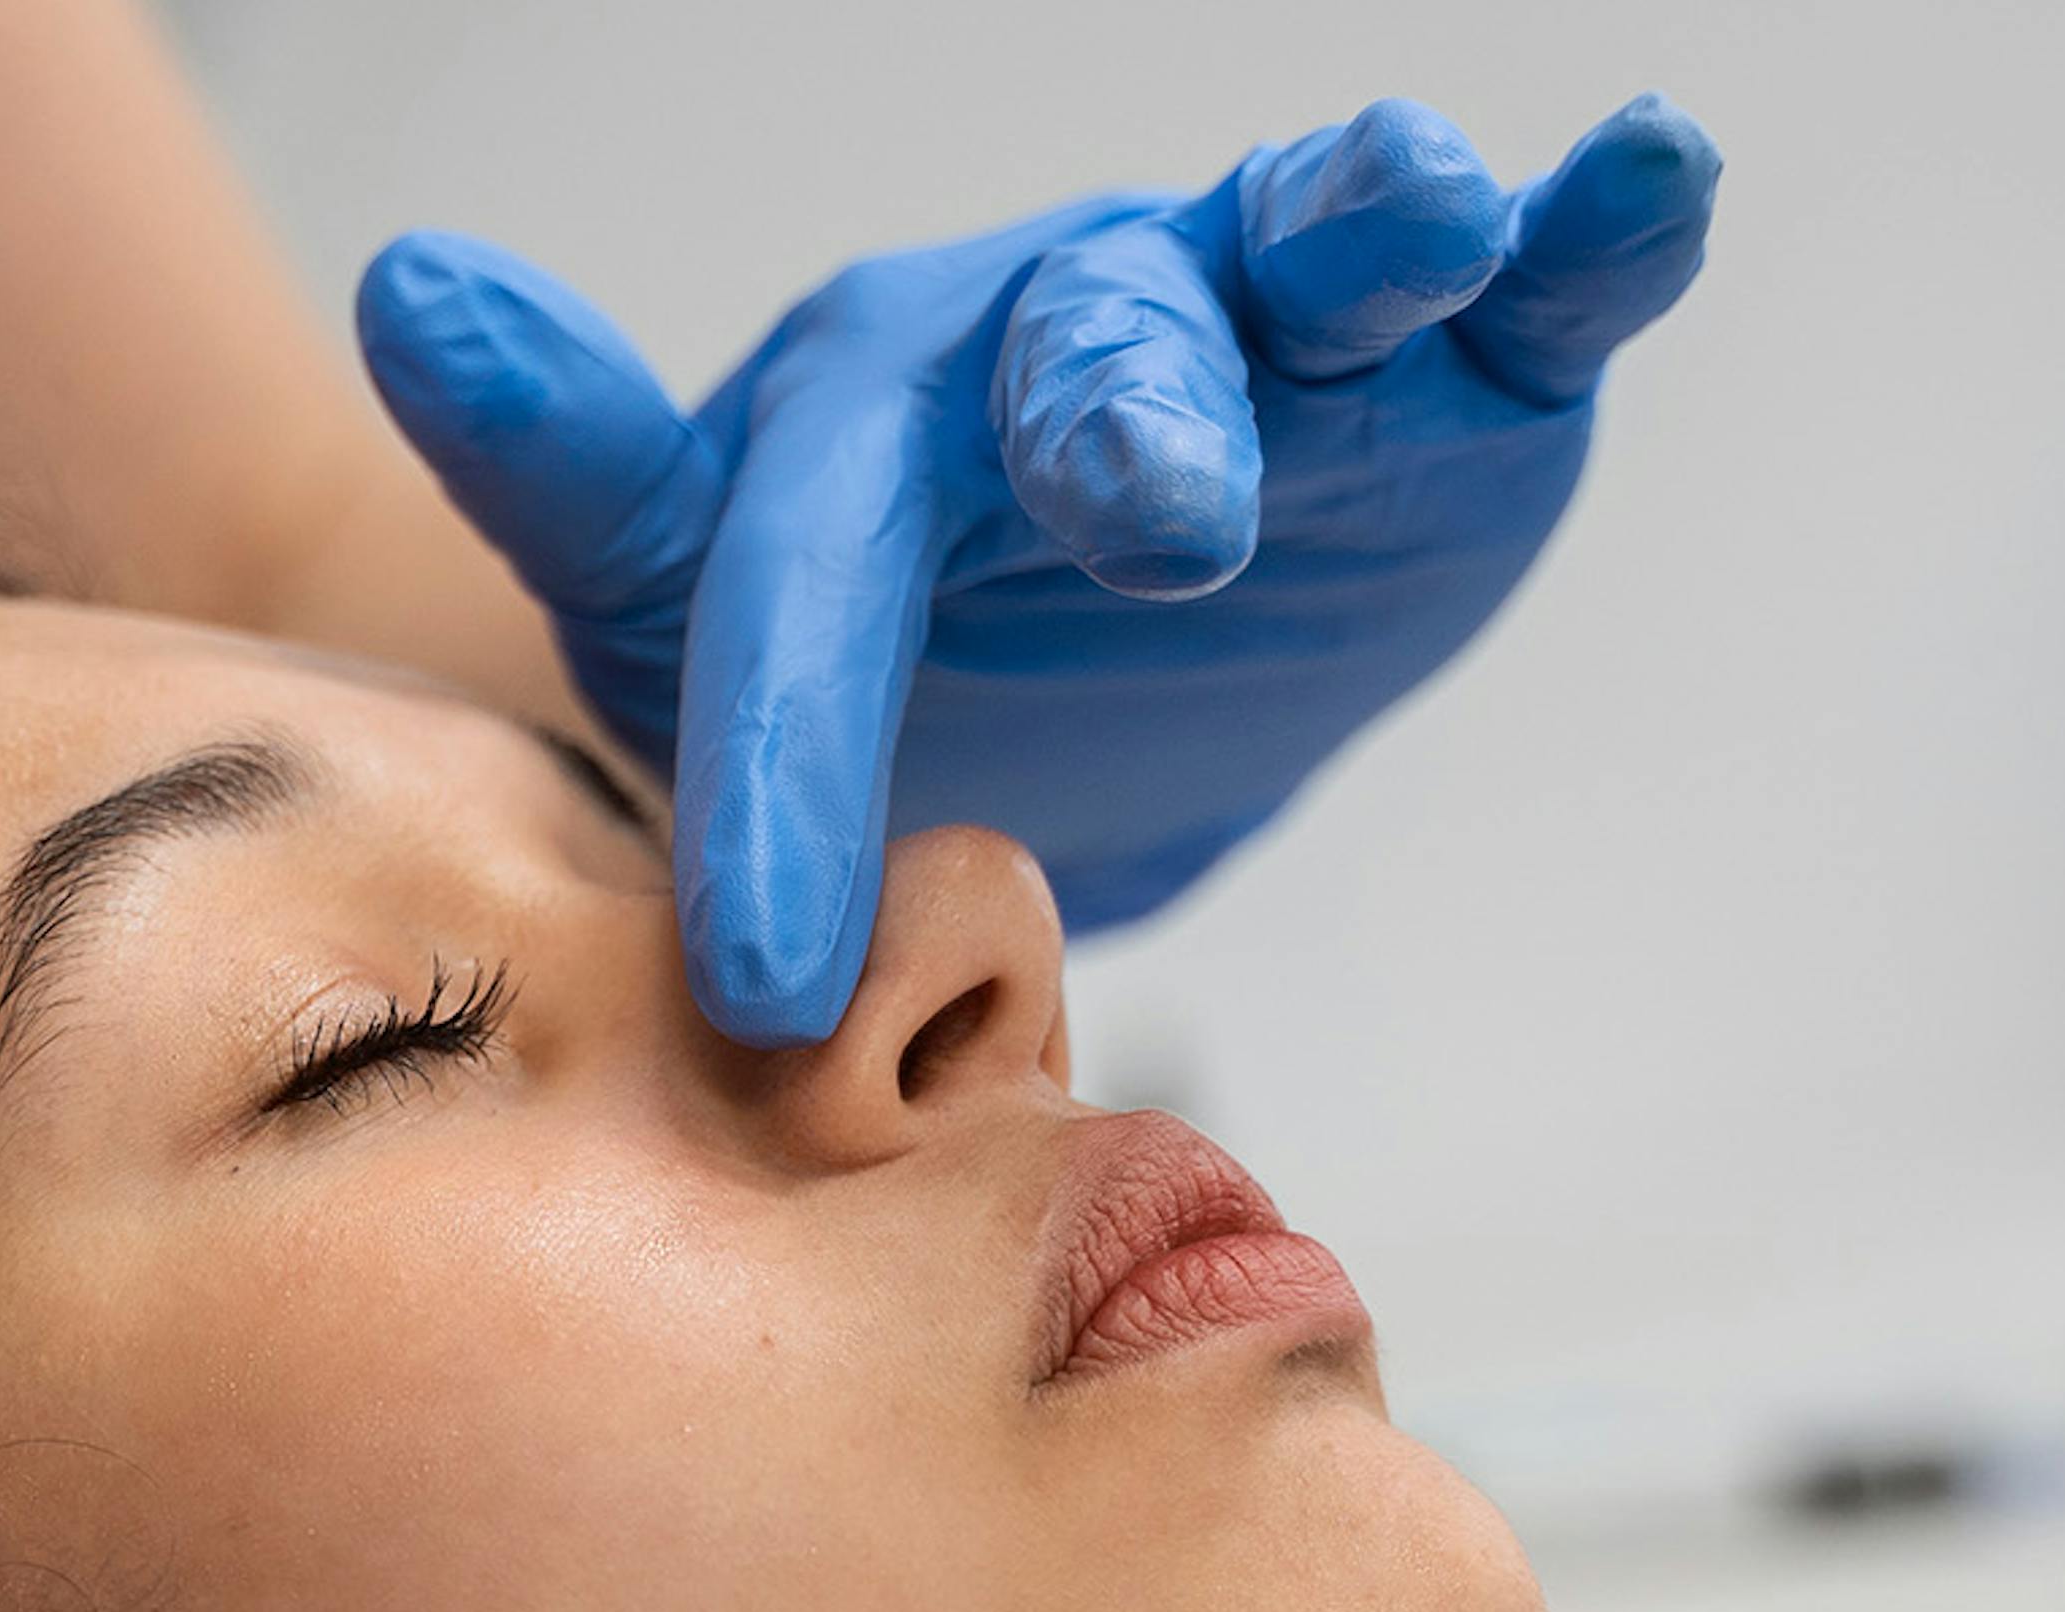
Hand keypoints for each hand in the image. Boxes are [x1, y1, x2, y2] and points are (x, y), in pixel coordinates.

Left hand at [357, 95, 1719, 1042]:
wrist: (1061, 646)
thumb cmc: (859, 618)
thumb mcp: (686, 578)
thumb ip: (570, 466)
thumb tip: (415, 283)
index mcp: (865, 437)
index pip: (801, 587)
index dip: (786, 760)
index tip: (775, 974)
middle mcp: (1061, 350)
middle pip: (1082, 364)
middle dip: (1120, 423)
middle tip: (1154, 523)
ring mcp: (1269, 359)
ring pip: (1307, 278)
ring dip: (1363, 236)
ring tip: (1425, 220)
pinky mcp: (1451, 400)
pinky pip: (1527, 306)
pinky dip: (1590, 243)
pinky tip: (1648, 185)